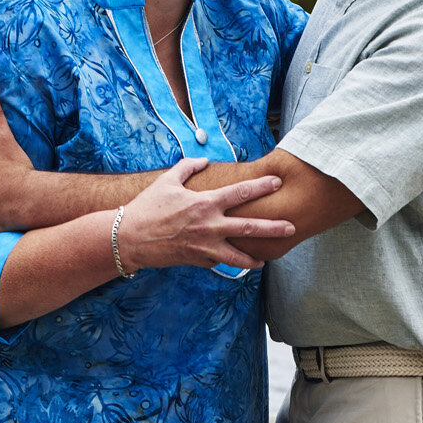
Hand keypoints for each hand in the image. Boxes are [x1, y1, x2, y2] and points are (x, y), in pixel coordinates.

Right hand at [119, 160, 293, 271]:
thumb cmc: (147, 207)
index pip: (241, 193)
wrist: (130, 238)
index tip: (278, 182)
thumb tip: (203, 159)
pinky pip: (217, 263)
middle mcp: (210, 226)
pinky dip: (226, 263)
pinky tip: (234, 264)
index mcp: (205, 203)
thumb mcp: (167, 181)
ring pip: (238, 256)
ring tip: (266, 260)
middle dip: (273, 227)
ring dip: (254, 259)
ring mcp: (205, 247)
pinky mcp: (198, 261)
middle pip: (250, 227)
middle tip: (292, 227)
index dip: (262, 186)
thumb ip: (188, 167)